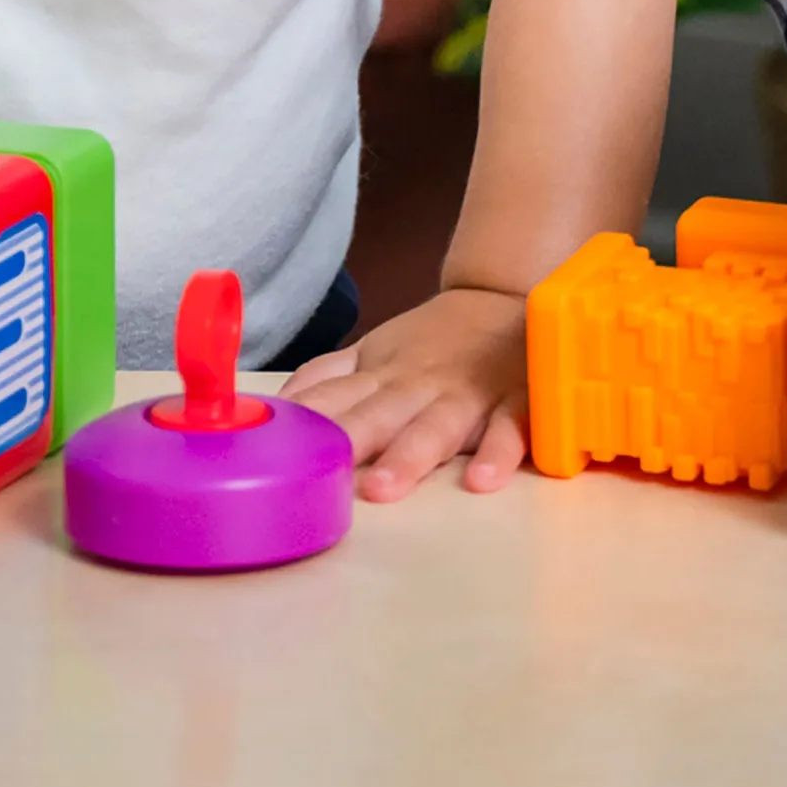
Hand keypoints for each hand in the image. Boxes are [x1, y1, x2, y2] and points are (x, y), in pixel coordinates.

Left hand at [281, 284, 529, 500]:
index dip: (304, 426)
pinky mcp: (516, 404)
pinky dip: (499, 452)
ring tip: (383, 488)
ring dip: (410, 455)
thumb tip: (277, 406)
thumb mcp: (375, 351)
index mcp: (381, 377)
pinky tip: (483, 480)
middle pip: (378, 416)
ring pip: (436, 427)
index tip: (269, 455)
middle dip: (349, 443)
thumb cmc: (432, 342)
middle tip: (316, 478)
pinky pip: (510, 430)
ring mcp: (467, 396)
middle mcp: (418, 387)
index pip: (334, 400)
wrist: (505, 298)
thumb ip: (328, 377)